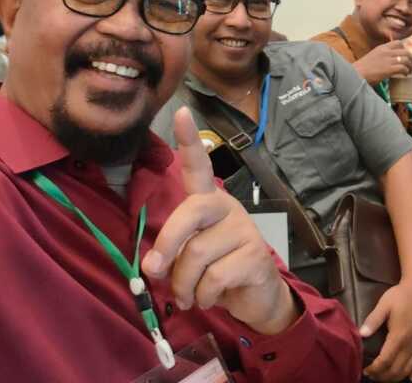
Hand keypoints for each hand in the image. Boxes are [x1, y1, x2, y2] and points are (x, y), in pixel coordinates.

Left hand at [141, 107, 297, 334]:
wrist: (257, 297)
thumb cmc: (216, 270)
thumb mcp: (189, 257)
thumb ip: (171, 253)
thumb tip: (154, 266)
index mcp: (209, 203)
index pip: (199, 167)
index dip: (189, 141)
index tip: (181, 113)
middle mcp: (228, 208)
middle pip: (191, 213)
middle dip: (167, 244)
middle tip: (154, 271)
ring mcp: (244, 231)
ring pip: (196, 255)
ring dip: (183, 285)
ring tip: (187, 295)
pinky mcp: (256, 257)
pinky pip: (214, 278)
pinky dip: (203, 296)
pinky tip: (210, 298)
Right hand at [353, 40, 411, 85]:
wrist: (355, 75)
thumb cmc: (362, 69)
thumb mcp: (372, 57)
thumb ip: (381, 57)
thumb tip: (387, 63)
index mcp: (382, 48)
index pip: (398, 43)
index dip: (405, 48)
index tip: (406, 55)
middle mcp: (386, 52)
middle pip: (406, 51)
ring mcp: (388, 60)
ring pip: (406, 59)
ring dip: (411, 66)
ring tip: (410, 71)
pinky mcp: (389, 69)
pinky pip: (403, 68)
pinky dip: (406, 71)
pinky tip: (406, 75)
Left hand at [361, 281, 411, 380]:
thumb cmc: (401, 295)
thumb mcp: (384, 304)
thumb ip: (373, 320)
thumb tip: (361, 334)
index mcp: (399, 336)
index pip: (385, 361)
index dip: (375, 370)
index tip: (366, 370)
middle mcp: (411, 345)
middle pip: (396, 370)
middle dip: (383, 376)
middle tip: (372, 375)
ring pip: (408, 370)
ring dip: (396, 377)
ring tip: (385, 377)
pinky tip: (410, 377)